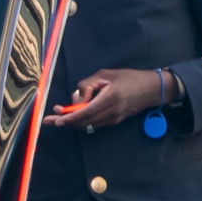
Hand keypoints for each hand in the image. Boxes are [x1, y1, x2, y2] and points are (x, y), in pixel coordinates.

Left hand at [47, 66, 172, 130]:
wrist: (151, 89)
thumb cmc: (128, 78)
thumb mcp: (105, 75)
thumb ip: (87, 86)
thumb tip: (75, 101)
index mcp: (109, 99)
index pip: (85, 113)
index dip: (69, 118)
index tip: (56, 120)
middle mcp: (111, 112)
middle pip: (83, 122)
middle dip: (65, 122)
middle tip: (50, 119)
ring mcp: (114, 119)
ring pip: (87, 125)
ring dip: (72, 121)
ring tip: (59, 115)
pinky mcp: (115, 122)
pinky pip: (94, 123)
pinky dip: (82, 120)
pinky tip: (75, 114)